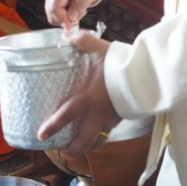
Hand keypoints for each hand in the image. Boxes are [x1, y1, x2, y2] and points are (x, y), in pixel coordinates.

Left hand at [37, 29, 119, 153]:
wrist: (146, 72)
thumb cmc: (119, 62)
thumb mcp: (97, 47)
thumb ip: (80, 41)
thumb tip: (66, 36)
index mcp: (88, 98)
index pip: (66, 116)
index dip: (52, 127)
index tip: (41, 136)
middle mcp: (98, 113)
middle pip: (84, 140)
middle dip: (73, 149)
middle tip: (63, 150)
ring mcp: (111, 118)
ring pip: (98, 140)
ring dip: (88, 146)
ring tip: (80, 147)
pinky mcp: (121, 117)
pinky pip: (109, 132)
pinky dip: (101, 137)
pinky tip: (97, 133)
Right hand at [44, 0, 105, 27]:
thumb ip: (79, 5)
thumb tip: (71, 19)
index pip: (54, 8)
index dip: (62, 20)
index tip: (71, 27)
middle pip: (51, 13)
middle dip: (65, 19)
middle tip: (80, 14)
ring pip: (53, 14)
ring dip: (66, 17)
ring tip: (79, 9)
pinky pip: (56, 11)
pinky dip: (65, 13)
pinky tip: (75, 8)